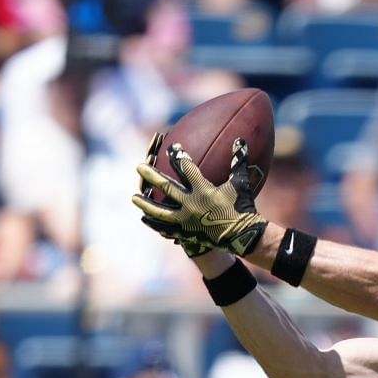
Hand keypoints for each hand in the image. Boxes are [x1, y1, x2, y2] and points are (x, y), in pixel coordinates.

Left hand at [132, 133, 268, 256]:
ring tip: (134, 197)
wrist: (244, 237)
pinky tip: (145, 219)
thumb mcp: (241, 184)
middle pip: (166, 187)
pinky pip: (167, 228)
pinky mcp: (186, 233)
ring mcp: (187, 220)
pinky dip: (155, 223)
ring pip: (160, 211)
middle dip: (151, 175)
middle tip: (139, 167)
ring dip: (146, 203)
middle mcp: (191, 204)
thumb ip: (239, 162)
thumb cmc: (243, 208)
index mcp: (204, 190)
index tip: (172, 148)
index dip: (178, 156)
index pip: (186, 168)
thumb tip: (241, 141)